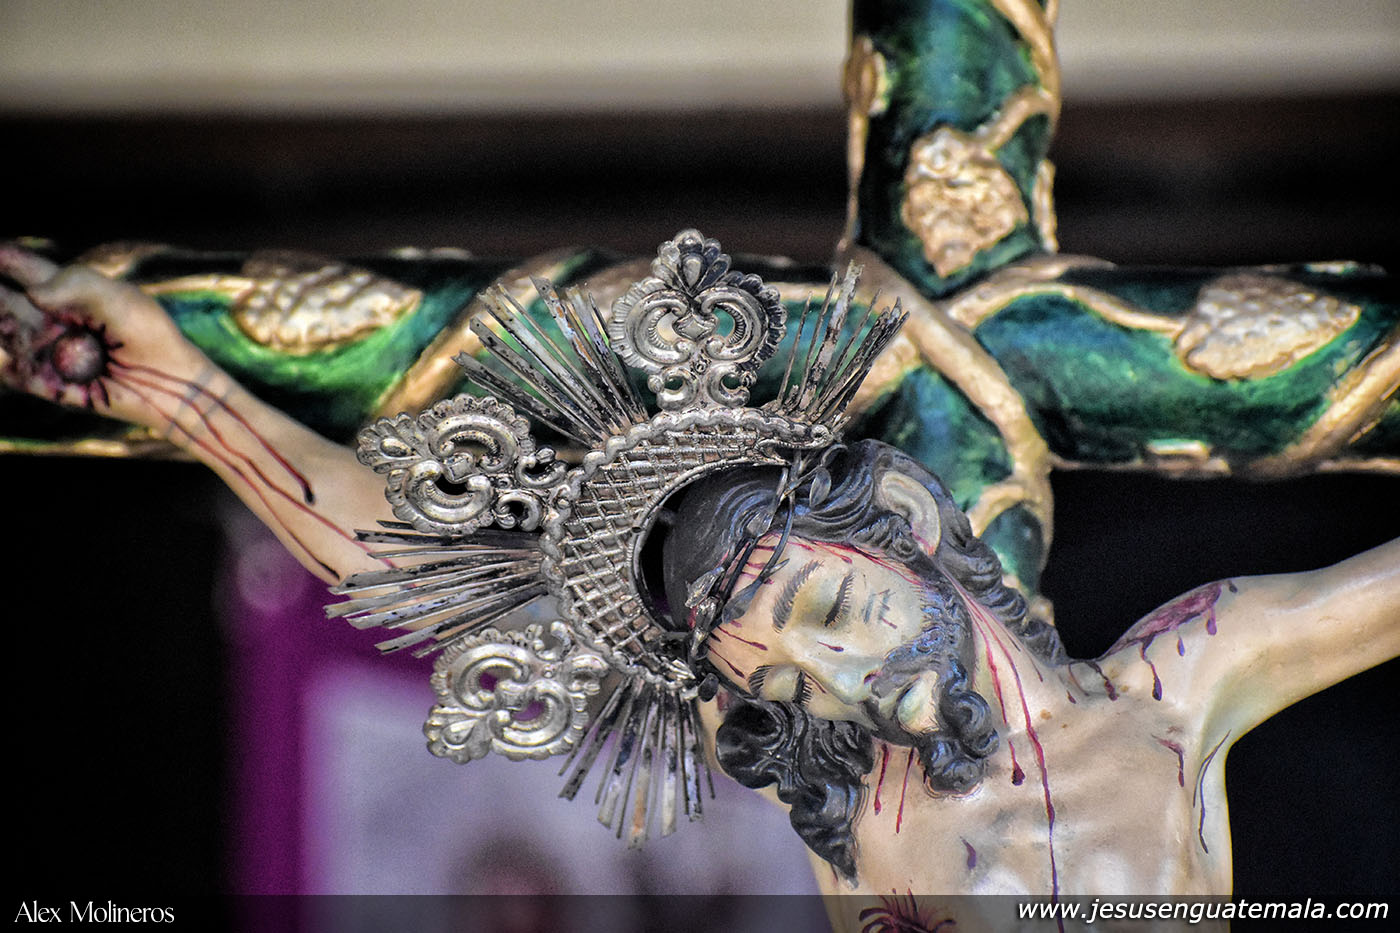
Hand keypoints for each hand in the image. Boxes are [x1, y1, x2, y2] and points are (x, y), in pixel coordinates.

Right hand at [0, 243, 207, 427]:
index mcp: (71, 294)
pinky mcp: (53, 385)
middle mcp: (54, 321)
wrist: (173, 385)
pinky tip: (9, 359)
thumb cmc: (150, 335)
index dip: (5, 259)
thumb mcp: (120, 300)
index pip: (29, 270)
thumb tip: (33, 293)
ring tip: (10, 324)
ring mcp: (51, 353)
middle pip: (6, 303)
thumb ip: (78, 286)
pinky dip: (9, 367)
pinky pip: (20, 375)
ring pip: (7, 336)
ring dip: (1, 329)